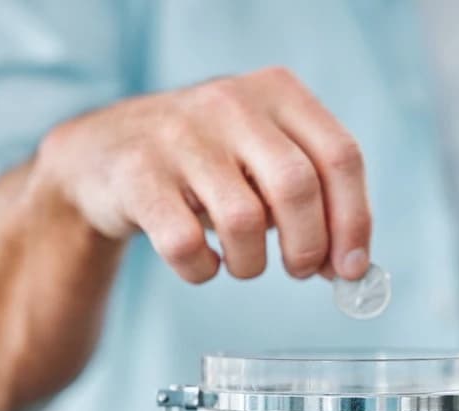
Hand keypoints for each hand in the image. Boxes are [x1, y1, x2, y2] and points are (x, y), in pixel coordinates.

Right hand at [32, 67, 371, 282]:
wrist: (104, 154)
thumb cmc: (205, 164)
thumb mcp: (263, 159)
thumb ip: (311, 199)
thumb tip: (349, 266)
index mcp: (277, 92)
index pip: (340, 156)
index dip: (354, 221)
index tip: (351, 267)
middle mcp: (231, 102)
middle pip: (297, 188)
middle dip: (308, 247)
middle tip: (299, 271)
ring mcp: (180, 135)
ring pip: (244, 222)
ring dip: (252, 264)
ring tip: (242, 262)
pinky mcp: (138, 174)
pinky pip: (186, 245)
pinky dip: (202, 270)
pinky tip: (202, 262)